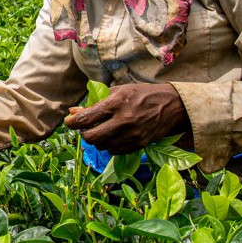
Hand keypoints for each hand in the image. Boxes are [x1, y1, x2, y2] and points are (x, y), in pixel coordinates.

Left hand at [63, 83, 188, 153]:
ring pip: (102, 146)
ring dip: (97, 140)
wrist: (172, 105)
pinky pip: (115, 151)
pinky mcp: (138, 145)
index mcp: (116, 103)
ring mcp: (131, 135)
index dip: (72, 122)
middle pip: (91, 137)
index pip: (85, 118)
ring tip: (101, 130)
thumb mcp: (119, 91)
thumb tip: (74, 111)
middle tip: (85, 128)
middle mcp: (123, 121)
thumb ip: (96, 102)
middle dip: (83, 134)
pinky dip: (109, 145)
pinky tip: (113, 136)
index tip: (69, 121)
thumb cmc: (143, 94)